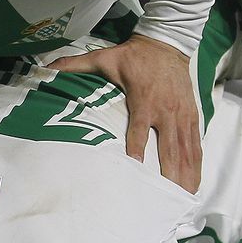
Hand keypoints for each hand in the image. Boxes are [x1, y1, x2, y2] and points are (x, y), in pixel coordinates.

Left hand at [50, 35, 200, 192]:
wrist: (166, 43)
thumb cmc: (132, 55)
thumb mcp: (103, 57)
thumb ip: (75, 65)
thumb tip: (45, 68)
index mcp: (143, 99)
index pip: (139, 128)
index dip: (137, 148)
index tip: (135, 168)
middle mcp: (166, 110)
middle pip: (168, 146)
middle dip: (169, 173)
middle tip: (165, 197)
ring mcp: (181, 114)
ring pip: (186, 149)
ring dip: (186, 174)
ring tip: (183, 198)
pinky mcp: (192, 115)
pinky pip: (195, 144)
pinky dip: (195, 164)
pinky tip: (193, 184)